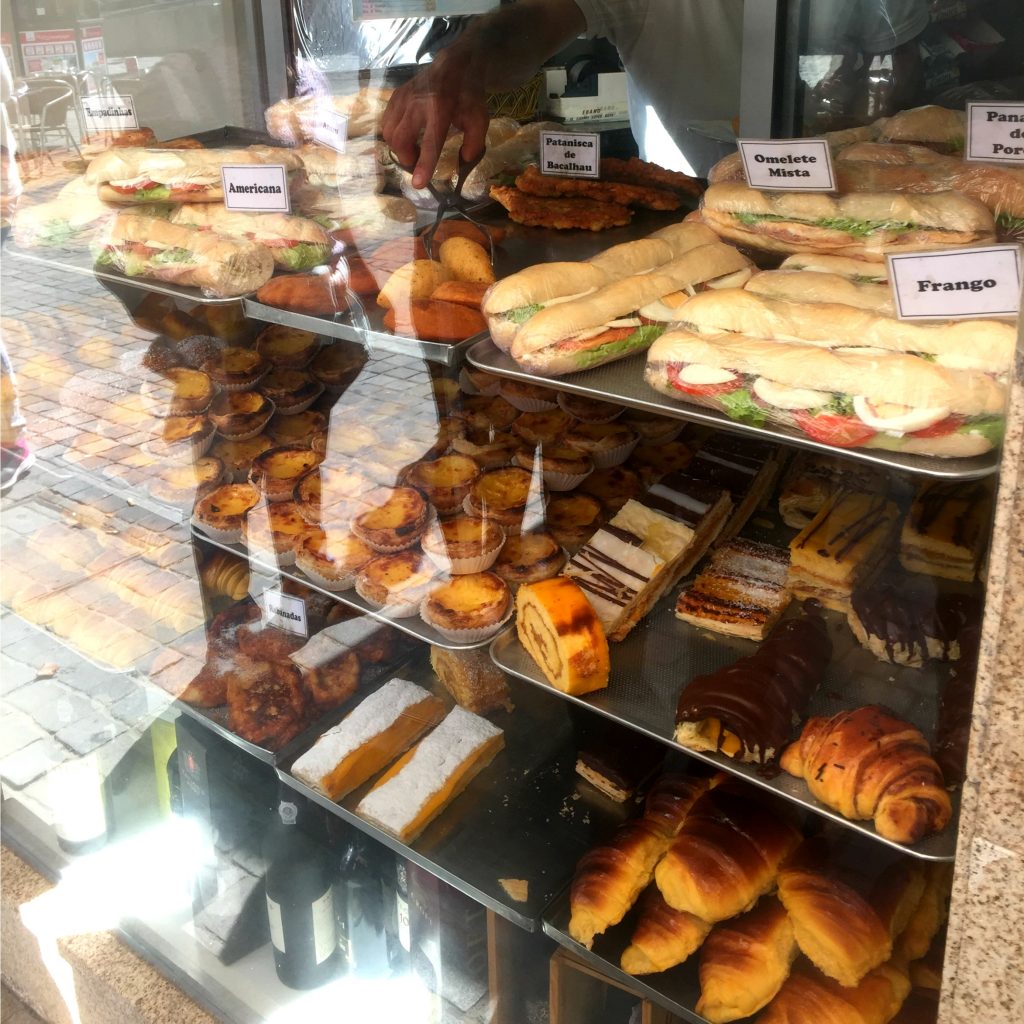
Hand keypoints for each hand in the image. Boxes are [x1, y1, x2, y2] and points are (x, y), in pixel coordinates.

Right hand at [382, 47, 490, 189]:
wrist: (453, 63)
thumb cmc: (467, 94)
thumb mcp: (479, 117)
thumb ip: (475, 141)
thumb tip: (464, 160)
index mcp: (440, 109)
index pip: (430, 143)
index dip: (424, 165)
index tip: (418, 184)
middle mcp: (417, 103)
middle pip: (401, 141)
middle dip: (407, 159)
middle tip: (418, 163)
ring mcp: (403, 98)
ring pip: (389, 133)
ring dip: (399, 149)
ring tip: (413, 150)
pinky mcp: (396, 96)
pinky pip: (386, 122)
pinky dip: (393, 135)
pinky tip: (406, 136)